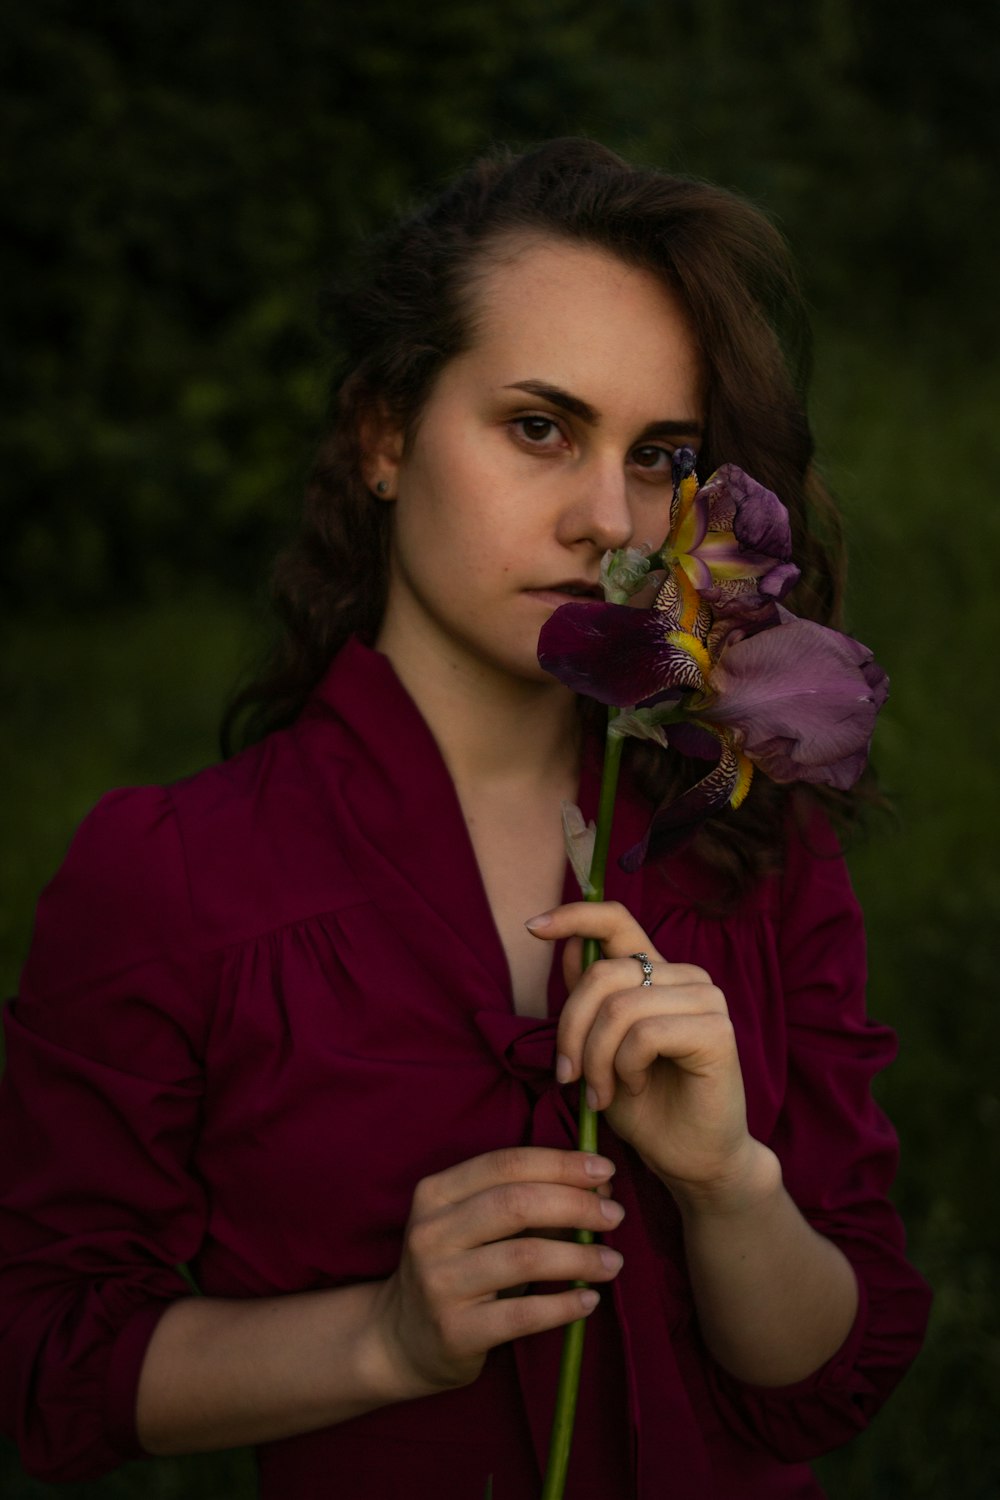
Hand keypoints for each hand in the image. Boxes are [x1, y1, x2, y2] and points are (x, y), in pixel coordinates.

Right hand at [368, 1146, 624, 1398]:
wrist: (403, 1339)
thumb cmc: (456, 1268)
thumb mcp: (474, 1225)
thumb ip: (527, 1201)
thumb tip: (599, 1187)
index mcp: (436, 1193)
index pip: (505, 1163)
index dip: (560, 1163)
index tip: (604, 1171)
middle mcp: (431, 1232)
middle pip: (516, 1204)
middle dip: (576, 1205)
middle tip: (615, 1215)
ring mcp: (439, 1283)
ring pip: (523, 1257)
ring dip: (579, 1257)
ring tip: (613, 1261)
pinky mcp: (455, 1331)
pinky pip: (522, 1315)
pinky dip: (563, 1305)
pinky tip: (589, 1300)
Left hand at [527, 901, 763, 1204]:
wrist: (690, 1159)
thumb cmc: (645, 1106)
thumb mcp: (598, 1048)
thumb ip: (588, 997)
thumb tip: (568, 942)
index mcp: (655, 973)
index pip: (616, 920)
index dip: (573, 915)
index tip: (532, 925)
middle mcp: (684, 977)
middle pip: (601, 974)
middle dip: (570, 1030)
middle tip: (568, 1077)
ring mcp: (706, 1000)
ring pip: (619, 1007)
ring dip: (595, 1058)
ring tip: (600, 1093)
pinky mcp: (716, 1031)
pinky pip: (644, 1035)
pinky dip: (625, 1068)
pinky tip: (633, 1089)